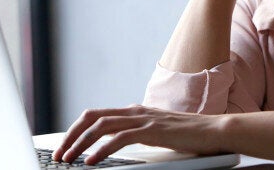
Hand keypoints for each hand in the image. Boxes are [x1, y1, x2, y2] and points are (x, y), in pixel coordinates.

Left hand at [52, 104, 226, 164]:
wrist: (214, 130)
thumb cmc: (189, 135)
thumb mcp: (157, 133)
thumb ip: (138, 133)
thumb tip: (116, 143)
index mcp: (134, 111)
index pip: (97, 115)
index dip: (77, 130)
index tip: (65, 147)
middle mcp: (135, 111)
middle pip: (92, 117)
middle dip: (71, 135)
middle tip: (59, 155)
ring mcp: (143, 119)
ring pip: (101, 126)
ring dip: (80, 143)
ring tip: (69, 160)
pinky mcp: (152, 130)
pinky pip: (119, 138)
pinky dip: (101, 149)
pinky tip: (92, 161)